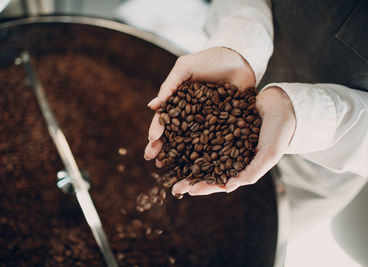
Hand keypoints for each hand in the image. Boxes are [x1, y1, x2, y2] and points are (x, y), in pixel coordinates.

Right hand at [144, 47, 293, 194]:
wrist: (239, 58)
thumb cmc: (209, 60)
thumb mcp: (186, 68)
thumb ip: (170, 85)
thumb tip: (152, 106)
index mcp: (179, 103)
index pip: (165, 119)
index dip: (157, 130)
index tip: (152, 141)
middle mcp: (191, 116)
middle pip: (176, 135)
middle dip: (164, 148)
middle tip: (155, 161)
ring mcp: (208, 123)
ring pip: (193, 142)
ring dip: (182, 156)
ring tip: (173, 169)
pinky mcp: (225, 127)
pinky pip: (216, 142)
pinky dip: (209, 155)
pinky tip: (203, 166)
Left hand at [172, 86, 295, 194]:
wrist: (282, 104)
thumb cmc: (279, 132)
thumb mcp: (268, 154)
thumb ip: (251, 172)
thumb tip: (228, 187)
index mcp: (241, 166)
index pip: (221, 181)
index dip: (206, 187)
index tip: (189, 191)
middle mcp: (230, 154)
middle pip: (207, 169)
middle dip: (190, 178)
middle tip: (173, 186)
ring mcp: (224, 138)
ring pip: (201, 151)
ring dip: (186, 158)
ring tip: (169, 164)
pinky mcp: (220, 122)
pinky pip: (202, 130)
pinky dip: (190, 135)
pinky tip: (175, 136)